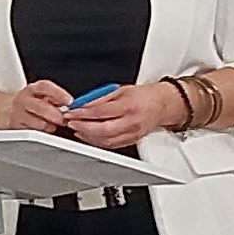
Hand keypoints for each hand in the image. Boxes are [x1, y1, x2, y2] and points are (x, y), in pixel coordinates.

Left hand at [60, 78, 187, 143]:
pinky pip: (111, 145)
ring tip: (77, 129)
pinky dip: (97, 142)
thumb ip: (100, 98)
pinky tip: (89, 136)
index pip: (100, 111)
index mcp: (127, 105)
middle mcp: (131, 121)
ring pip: (105, 140)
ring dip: (88, 136)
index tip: (70, 112)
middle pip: (102, 129)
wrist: (163, 105)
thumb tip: (82, 103)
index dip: (82, 113)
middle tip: (70, 122)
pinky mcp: (132, 140)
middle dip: (82, 126)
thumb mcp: (120, 90)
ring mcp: (132, 133)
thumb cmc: (143, 96)